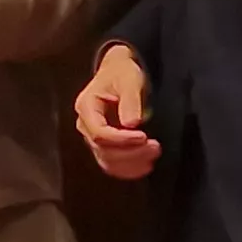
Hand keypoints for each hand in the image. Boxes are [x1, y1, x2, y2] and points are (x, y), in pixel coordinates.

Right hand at [73, 44, 158, 178]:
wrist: (119, 73)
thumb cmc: (123, 73)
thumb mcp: (129, 79)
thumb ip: (130, 99)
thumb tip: (132, 123)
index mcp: (86, 107)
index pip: (99, 133)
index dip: (121, 139)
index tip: (143, 136)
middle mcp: (85, 125)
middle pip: (103, 150)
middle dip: (131, 153)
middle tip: (155, 147)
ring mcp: (93, 137)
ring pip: (107, 161)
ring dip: (132, 163)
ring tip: (154, 154)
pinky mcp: (103, 146)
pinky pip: (112, 164)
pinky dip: (128, 169)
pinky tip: (146, 166)